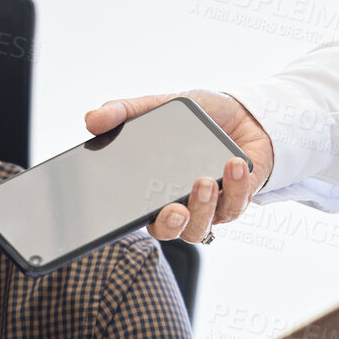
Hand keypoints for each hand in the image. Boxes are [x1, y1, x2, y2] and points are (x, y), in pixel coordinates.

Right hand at [83, 91, 274, 242]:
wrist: (248, 114)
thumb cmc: (203, 118)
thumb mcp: (160, 106)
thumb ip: (126, 111)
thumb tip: (90, 119)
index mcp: (155, 191)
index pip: (136, 214)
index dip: (128, 221)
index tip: (127, 211)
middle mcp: (181, 206)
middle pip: (169, 231)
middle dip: (170, 225)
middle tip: (174, 210)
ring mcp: (210, 207)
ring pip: (201, 227)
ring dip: (203, 207)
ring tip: (204, 180)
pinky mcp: (238, 201)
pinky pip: (234, 205)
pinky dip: (234, 185)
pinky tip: (232, 164)